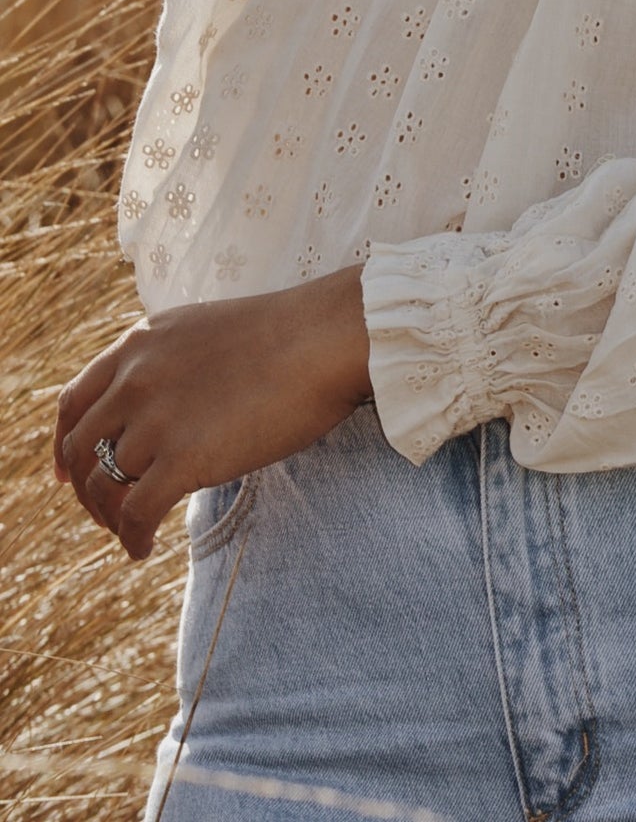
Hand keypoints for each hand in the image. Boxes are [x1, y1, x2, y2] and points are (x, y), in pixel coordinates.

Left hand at [53, 264, 372, 562]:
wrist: (327, 338)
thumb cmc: (288, 334)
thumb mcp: (204, 330)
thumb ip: (168, 362)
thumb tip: (161, 406)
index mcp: (140, 343)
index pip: (75, 402)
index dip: (64, 444)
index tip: (67, 472)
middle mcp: (136, 378)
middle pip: (82, 449)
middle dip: (86, 487)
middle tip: (105, 511)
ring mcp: (157, 419)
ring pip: (104, 485)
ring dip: (110, 517)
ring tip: (130, 533)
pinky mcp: (184, 458)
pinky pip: (135, 514)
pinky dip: (131, 539)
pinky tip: (144, 548)